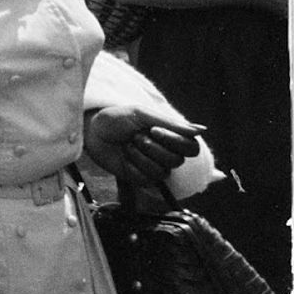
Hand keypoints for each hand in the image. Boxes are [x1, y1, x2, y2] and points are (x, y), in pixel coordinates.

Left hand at [85, 106, 203, 187]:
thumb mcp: (142, 114)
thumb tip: (202, 130)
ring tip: (127, 145)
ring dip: (141, 156)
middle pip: (177, 160)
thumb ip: (171, 124)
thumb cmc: (116, 118)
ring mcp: (153, 166)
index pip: (191, 148)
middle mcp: (166, 153)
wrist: (91, 130)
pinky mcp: (140, 178)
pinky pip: (146, 179)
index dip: (176, 141)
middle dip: (154, 148)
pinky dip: (132, 166)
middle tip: (136, 137)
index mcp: (171, 136)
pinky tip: (123, 158)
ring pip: (162, 171)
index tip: (154, 129)